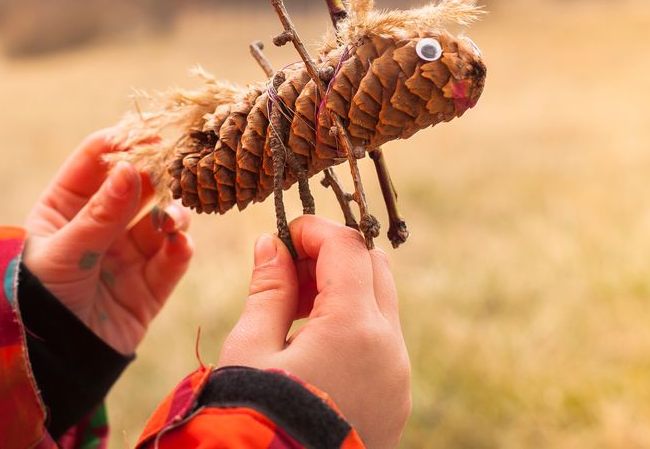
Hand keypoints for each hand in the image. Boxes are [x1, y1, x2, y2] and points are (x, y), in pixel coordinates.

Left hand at [23, 129, 193, 354]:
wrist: (47, 365)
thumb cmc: (39, 300)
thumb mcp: (63, 251)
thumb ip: (101, 212)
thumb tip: (130, 167)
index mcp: (65, 208)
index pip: (96, 162)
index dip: (122, 143)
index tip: (150, 133)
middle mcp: (99, 227)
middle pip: (136, 187)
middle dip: (159, 175)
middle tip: (180, 164)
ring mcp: (125, 256)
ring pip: (160, 222)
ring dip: (173, 214)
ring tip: (175, 218)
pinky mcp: (149, 287)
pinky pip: (172, 260)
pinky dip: (180, 249)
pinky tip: (180, 244)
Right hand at [219, 216, 410, 448]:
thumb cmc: (253, 419)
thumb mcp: (250, 348)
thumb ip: (269, 290)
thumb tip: (273, 245)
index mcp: (355, 329)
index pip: (348, 247)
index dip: (314, 231)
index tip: (283, 234)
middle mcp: (390, 349)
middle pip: (376, 269)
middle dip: (333, 257)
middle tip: (288, 270)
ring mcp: (399, 378)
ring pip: (384, 307)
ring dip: (346, 292)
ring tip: (295, 310)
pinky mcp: (396, 402)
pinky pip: (384, 345)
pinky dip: (356, 327)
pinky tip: (314, 343)